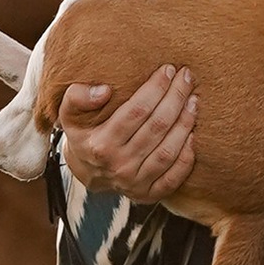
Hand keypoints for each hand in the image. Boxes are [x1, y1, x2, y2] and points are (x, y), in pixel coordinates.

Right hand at [56, 65, 197, 202]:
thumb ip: (77, 97)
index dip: (156, 88)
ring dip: (186, 122)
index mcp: (100, 145)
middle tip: (186, 77)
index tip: (168, 70)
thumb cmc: (84, 134)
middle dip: (176, 97)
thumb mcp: (69, 115)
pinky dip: (187, 155)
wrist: (87, 172)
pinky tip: (193, 133)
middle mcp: (119, 166)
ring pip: (169, 150)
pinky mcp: (148, 194)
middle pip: (157, 126)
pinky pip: (174, 176)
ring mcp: (135, 183)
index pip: (136, 111)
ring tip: (193, 100)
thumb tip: (104, 91)